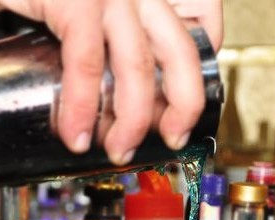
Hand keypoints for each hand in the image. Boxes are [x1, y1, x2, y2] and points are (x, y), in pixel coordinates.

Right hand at [0, 0, 222, 165]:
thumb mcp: (76, 7)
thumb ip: (100, 35)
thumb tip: (110, 92)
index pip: (201, 22)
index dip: (195, 70)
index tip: (180, 108)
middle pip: (183, 50)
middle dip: (182, 106)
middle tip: (170, 139)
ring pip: (139, 65)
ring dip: (131, 120)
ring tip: (116, 150)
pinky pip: (87, 62)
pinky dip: (82, 105)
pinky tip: (73, 133)